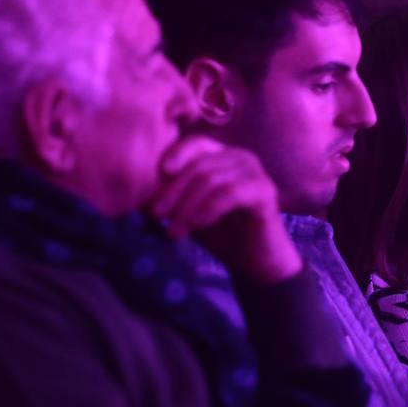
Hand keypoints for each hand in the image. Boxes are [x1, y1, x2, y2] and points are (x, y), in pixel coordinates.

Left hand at [150, 137, 301, 282]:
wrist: (255, 262)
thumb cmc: (222, 234)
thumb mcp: (190, 212)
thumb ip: (172, 197)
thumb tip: (142, 192)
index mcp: (224, 156)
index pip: (195, 144)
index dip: (175, 155)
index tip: (159, 177)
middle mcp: (242, 158)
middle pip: (200, 165)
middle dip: (174, 191)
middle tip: (157, 216)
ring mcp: (256, 172)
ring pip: (212, 180)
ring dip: (188, 206)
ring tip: (174, 230)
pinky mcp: (265, 191)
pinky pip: (231, 194)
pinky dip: (209, 209)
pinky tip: (198, 225)